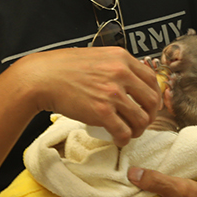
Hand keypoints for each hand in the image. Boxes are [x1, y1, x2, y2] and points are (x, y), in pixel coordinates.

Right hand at [13, 46, 160, 145]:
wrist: (42, 78)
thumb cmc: (63, 68)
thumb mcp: (96, 57)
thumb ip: (115, 66)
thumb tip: (129, 81)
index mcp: (121, 57)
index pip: (151, 79)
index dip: (154, 95)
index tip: (149, 105)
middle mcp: (120, 73)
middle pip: (151, 100)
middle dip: (150, 115)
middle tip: (141, 122)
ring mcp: (112, 93)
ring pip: (141, 119)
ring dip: (138, 130)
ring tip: (129, 132)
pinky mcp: (101, 112)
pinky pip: (124, 131)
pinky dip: (124, 139)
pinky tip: (118, 139)